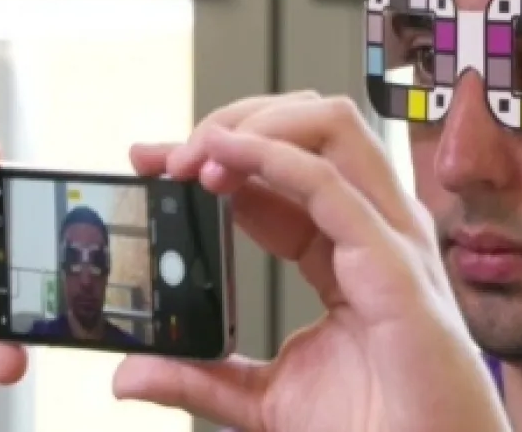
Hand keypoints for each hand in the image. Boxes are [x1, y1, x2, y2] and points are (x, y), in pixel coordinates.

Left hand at [116, 92, 508, 431]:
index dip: (217, 153)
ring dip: (255, 124)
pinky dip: (273, 157)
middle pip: (311, 128)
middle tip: (172, 156)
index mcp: (347, 248)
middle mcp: (374, 227)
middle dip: (236, 120)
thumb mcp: (266, 398)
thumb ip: (202, 377)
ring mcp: (389, 238)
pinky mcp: (394, 263)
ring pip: (331, 128)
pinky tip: (226, 161)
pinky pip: (332, 185)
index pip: (278, 171)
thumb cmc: (378, 430)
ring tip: (197, 153)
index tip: (152, 162)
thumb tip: (128, 376)